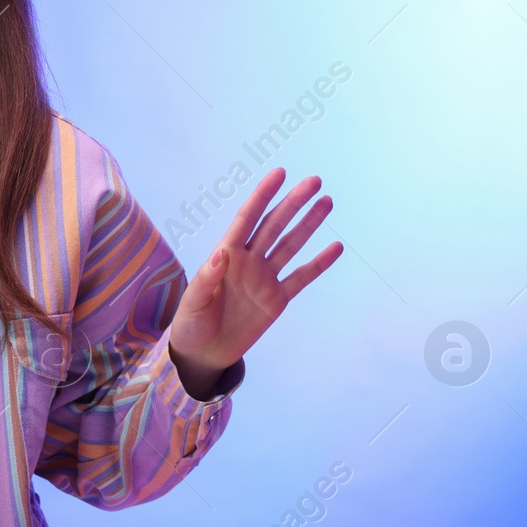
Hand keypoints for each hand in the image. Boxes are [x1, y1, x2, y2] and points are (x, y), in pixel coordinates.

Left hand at [167, 167, 342, 397]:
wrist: (203, 353)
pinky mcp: (277, 299)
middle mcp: (249, 261)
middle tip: (314, 181)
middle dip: (293, 203)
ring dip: (309, 224)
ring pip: (291, 245)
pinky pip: (302, 278)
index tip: (280, 173)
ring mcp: (265, 278)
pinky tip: (336, 247)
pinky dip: (319, 263)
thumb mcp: (193, 302)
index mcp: (226, 255)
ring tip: (327, 201)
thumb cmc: (191, 323)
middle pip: (274, 225)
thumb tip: (223, 253)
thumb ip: (207, 278)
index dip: (262, 195)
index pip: (247, 218)